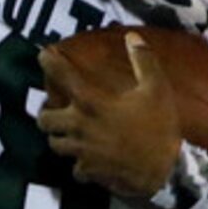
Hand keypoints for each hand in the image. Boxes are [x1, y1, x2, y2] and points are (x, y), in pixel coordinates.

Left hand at [38, 30, 182, 197]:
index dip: (48, 62)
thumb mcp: (157, 89)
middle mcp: (79, 126)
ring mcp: (81, 151)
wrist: (165, 172)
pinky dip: (79, 163)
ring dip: (58, 137)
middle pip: (44, 119)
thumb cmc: (160, 127)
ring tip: (67, 132)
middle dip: (46, 112)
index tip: (43, 55)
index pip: (62, 76)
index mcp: (92, 102)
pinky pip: (74, 167)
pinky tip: (88, 159)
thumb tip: (132, 36)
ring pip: (54, 144)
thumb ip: (143, 61)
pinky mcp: (88, 171)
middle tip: (55, 108)